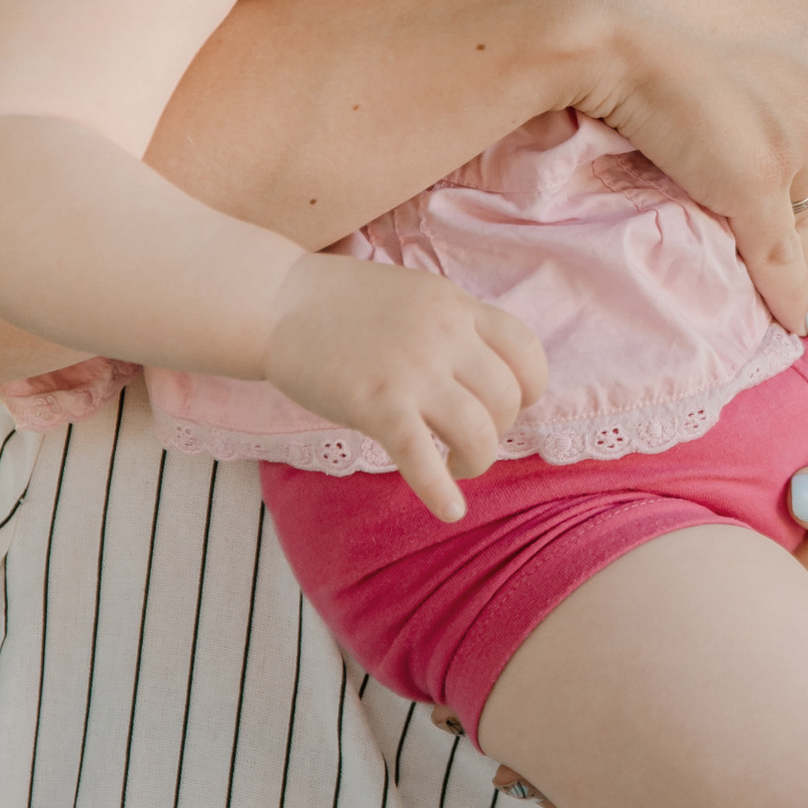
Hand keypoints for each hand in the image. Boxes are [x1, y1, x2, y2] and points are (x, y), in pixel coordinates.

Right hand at [261, 254, 545, 522]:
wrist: (278, 303)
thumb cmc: (346, 303)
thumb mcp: (419, 296)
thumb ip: (456, 328)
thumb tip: (489, 372)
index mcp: (459, 306)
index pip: (526, 351)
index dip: (530, 388)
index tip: (512, 404)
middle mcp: (446, 336)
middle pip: (508, 399)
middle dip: (500, 428)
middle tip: (472, 437)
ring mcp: (413, 371)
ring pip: (478, 432)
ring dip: (477, 460)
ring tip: (459, 465)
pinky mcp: (377, 405)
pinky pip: (423, 458)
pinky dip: (441, 491)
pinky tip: (450, 510)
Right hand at [557, 0, 807, 333]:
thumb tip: (762, 49)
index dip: (794, 101)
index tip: (754, 111)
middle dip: (787, 154)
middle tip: (720, 147)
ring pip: (805, 196)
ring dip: (772, 214)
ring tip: (719, 207)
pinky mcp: (765, 186)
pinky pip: (783, 258)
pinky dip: (783, 294)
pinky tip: (785, 318)